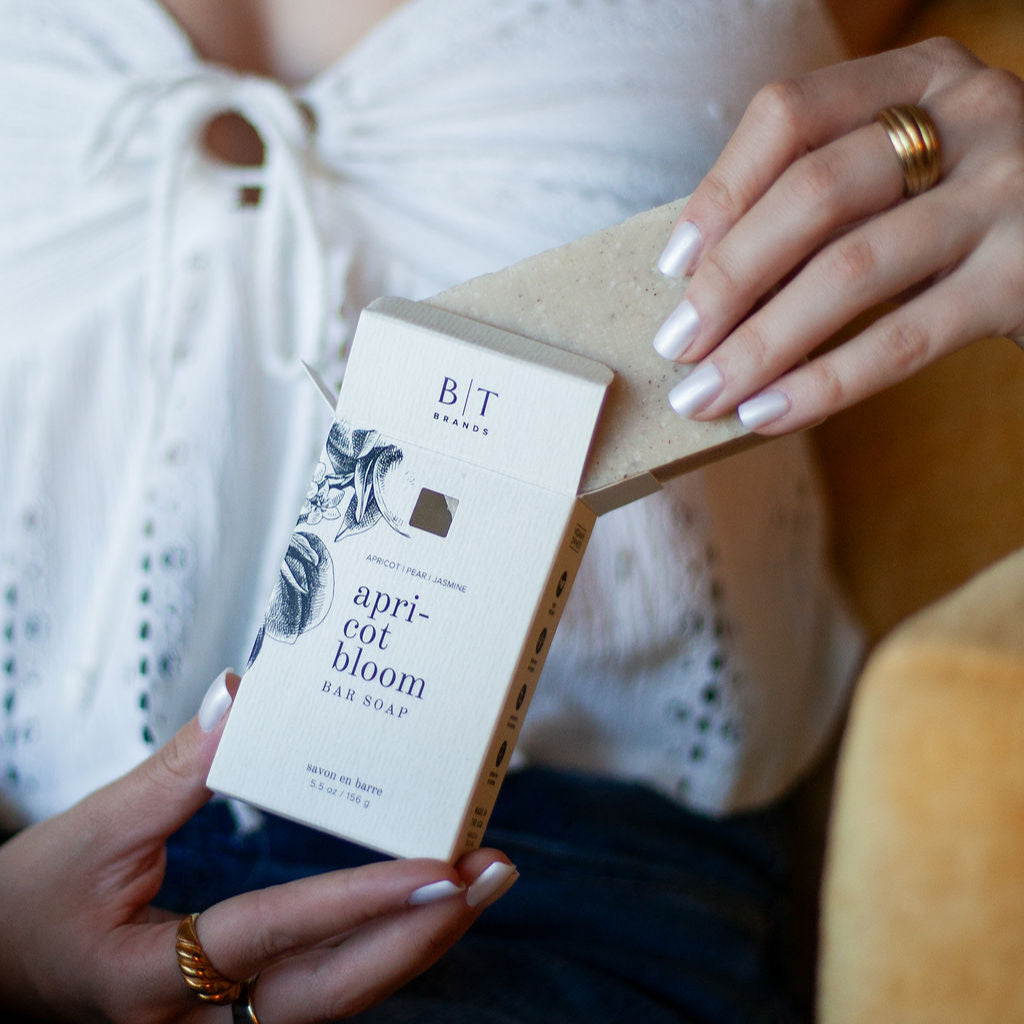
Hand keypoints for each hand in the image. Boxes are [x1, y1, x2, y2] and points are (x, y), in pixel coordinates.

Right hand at [0, 671, 515, 1023]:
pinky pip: (324, 988)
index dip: (356, 904)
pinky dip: (380, 946)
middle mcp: (197, 1023)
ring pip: (338, 999)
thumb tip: (241, 697)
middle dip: (421, 934)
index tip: (436, 870)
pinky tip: (423, 906)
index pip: (270, 937)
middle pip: (331, 993)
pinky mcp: (237, 1014)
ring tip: (479, 884)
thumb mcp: (92, 834)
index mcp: (148, 980)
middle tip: (492, 873)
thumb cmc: (35, 907)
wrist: (0, 973)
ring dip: (414, 941)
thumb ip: (173, 772)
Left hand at [652, 37, 1023, 433]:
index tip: (673, 267)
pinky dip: (824, 383)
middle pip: (811, 193)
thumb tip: (706, 278)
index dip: (718, 193)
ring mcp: (1003, 195)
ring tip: (704, 394)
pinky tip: (768, 415)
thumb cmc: (972, 207)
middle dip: (728, 280)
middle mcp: (969, 117)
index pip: (788, 115)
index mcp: (920, 77)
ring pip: (850, 271)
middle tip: (676, 345)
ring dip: (760, 344)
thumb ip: (830, 193)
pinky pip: (902, 340)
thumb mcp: (912, 165)